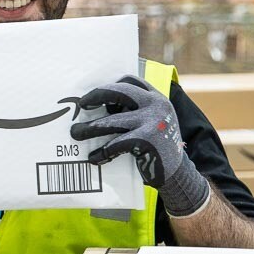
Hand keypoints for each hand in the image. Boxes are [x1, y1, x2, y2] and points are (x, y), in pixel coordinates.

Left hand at [71, 75, 209, 216]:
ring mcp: (152, 121)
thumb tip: (97, 106)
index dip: (109, 85)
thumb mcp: (150, 121)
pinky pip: (116, 144)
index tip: (93, 94)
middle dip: (96, 96)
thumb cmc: (156, 146)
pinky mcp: (147, 140)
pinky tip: (94, 157)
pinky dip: (102, 152)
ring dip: (90, 128)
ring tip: (76, 133)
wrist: (178, 172)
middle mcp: (156, 105)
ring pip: (112, 121)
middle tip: (81, 105)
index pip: (130, 80)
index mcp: (156, 97)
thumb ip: (133, 111)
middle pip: (119, 91)